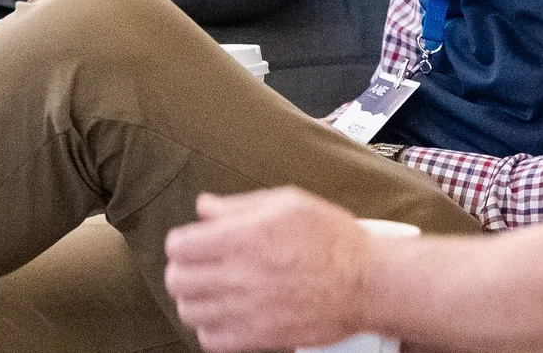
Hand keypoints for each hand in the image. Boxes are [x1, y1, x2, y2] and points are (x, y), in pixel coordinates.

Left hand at [164, 188, 378, 352]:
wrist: (366, 282)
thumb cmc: (331, 237)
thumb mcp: (287, 203)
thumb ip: (238, 205)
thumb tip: (203, 207)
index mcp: (244, 237)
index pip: (179, 246)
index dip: (182, 241)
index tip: (193, 241)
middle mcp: (241, 276)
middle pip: (177, 280)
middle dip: (182, 269)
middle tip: (198, 265)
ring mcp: (249, 311)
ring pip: (189, 312)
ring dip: (193, 298)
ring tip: (210, 290)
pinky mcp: (260, 338)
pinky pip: (211, 341)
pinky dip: (210, 328)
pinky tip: (224, 314)